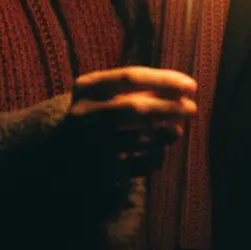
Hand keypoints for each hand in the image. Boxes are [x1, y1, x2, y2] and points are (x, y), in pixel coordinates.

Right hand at [69, 66, 197, 176]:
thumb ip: (140, 90)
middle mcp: (83, 114)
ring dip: (163, 135)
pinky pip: (134, 165)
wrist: (57, 154)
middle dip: (169, 108)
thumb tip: (182, 93)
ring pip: (137, 139)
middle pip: (135, 108)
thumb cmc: (92, 115)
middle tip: (193, 109)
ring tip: (176, 131)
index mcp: (86, 87)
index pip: (130, 77)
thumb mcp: (106, 95)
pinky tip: (160, 153)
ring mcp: (88, 145)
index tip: (191, 85)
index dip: (164, 80)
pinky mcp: (95, 172)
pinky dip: (152, 158)